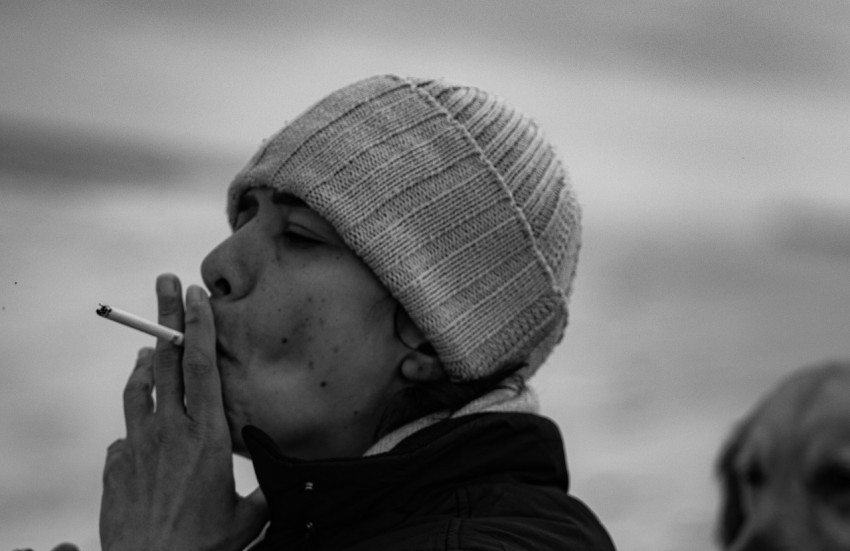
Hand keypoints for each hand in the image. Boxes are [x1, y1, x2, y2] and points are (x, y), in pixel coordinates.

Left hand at [100, 274, 267, 550]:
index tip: (195, 295)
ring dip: (145, 361)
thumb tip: (278, 479)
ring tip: (146, 348)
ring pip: (139, 387)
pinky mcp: (116, 463)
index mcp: (207, 435)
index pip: (202, 366)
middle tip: (164, 282)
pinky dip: (135, 413)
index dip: (199, 326)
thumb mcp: (247, 517)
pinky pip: (126, 428)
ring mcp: (138, 444)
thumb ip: (262, 491)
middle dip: (166, 316)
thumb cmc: (204, 544)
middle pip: (165, 360)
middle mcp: (170, 430)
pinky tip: (141, 420)